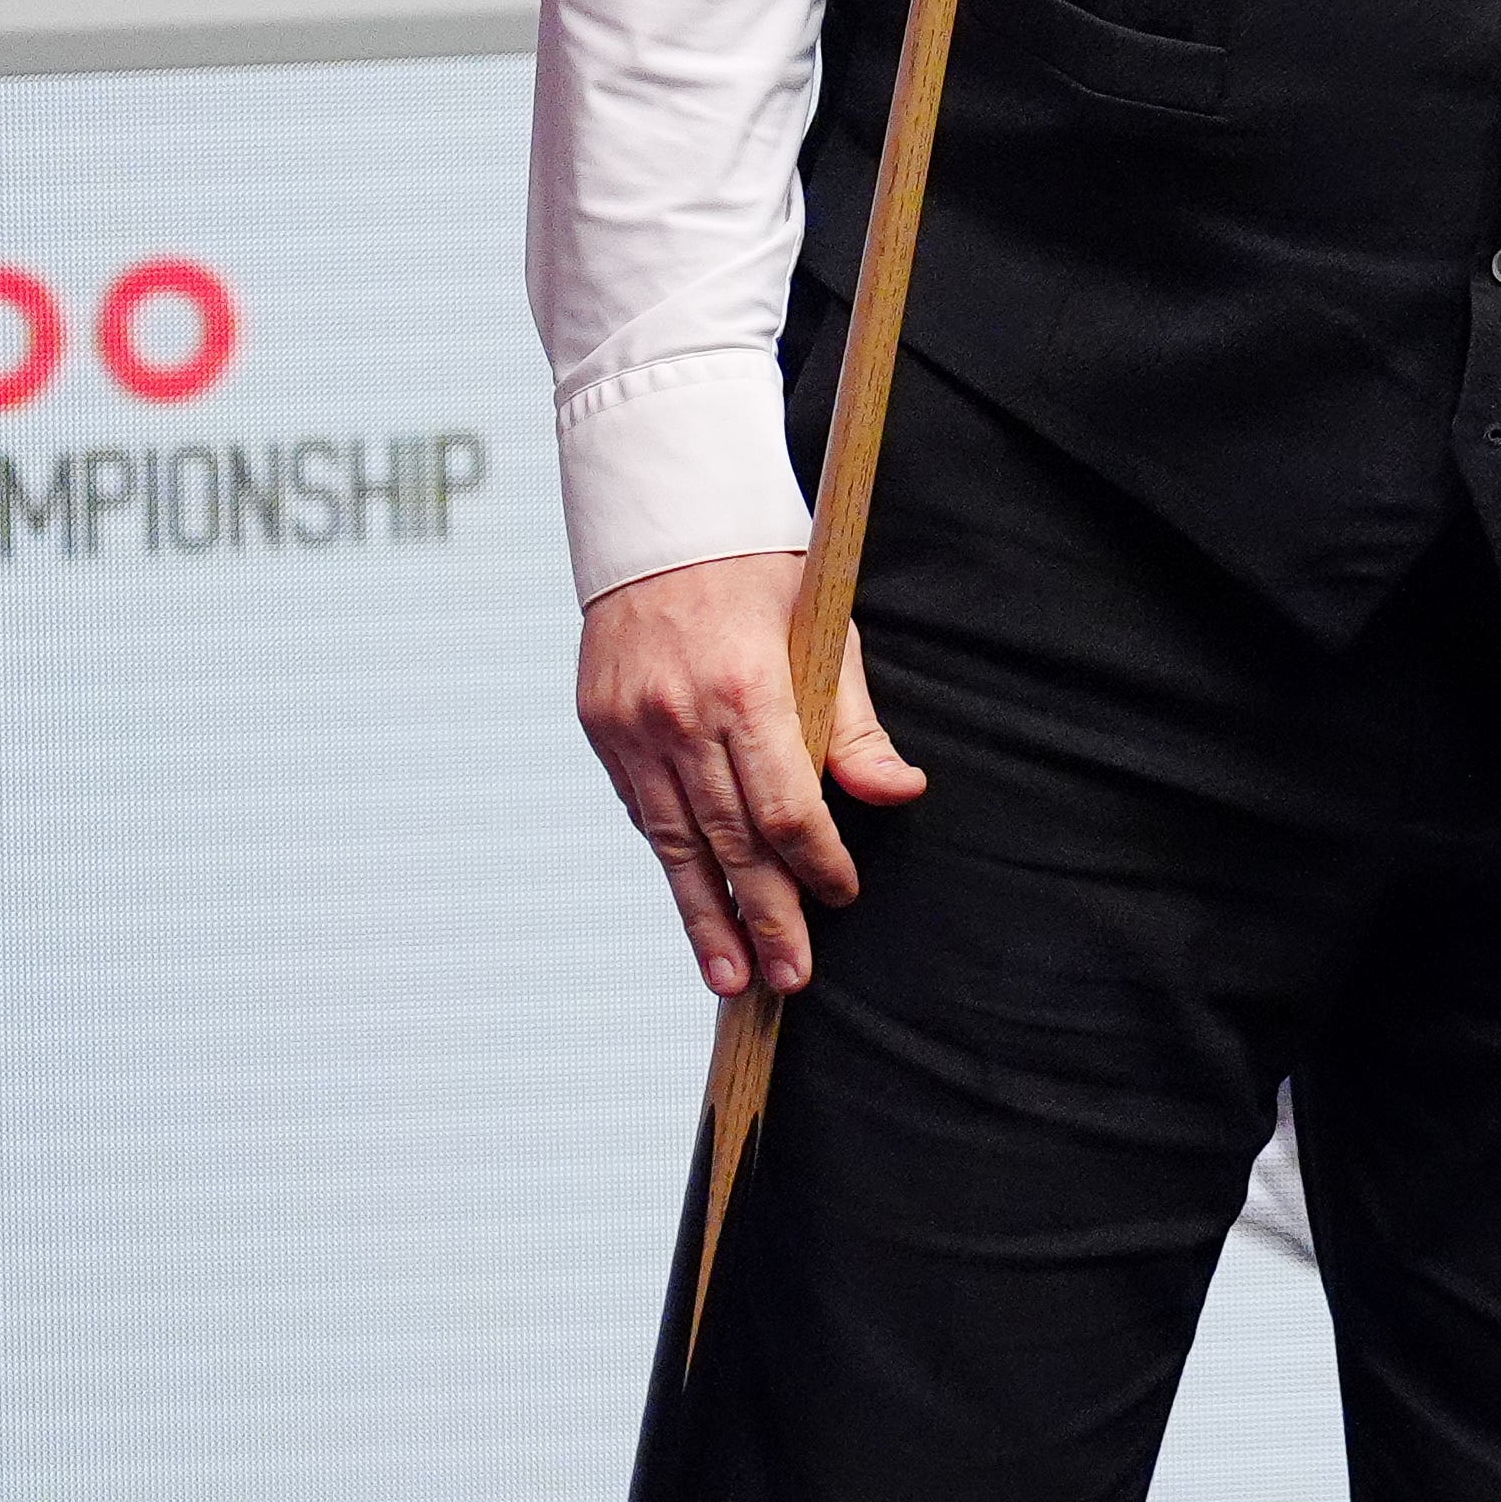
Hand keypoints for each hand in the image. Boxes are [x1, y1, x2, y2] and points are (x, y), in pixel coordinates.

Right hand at [577, 550, 925, 1000]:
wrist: (662, 522)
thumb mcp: (827, 630)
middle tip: (790, 979)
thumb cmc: (765, 573)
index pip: (785, 805)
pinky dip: (671, 863)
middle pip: (730, 839)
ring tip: (733, 979)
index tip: (842, 897)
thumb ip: (856, 722)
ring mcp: (632, 726)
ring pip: (674, 842)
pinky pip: (642, 812)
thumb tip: (898, 793)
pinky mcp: (602, 728)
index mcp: (748, 688)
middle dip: (764, 916)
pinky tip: (694, 908)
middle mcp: (681, 716)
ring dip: (705, 917)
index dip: (815, 862)